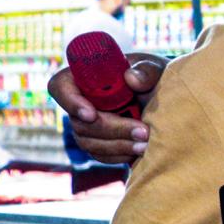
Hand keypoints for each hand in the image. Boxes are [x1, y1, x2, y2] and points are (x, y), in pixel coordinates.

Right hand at [49, 55, 165, 163]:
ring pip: (88, 142)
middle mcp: (79, 102)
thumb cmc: (152, 78)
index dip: (71, 102)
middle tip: (142, 132)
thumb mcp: (154, 68)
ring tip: (145, 145)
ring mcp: (86, 124)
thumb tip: (131, 78)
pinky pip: (100, 155)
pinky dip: (119, 155)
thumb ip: (146, 70)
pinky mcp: (98, 141)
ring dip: (118, 146)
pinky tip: (139, 151)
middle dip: (112, 130)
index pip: (60, 86)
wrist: (163, 98)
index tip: (92, 115)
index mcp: (84, 77)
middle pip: (79, 122)